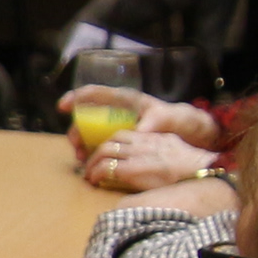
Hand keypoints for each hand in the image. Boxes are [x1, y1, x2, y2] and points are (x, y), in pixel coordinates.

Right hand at [59, 84, 218, 145]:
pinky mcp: (122, 142)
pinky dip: (92, 154)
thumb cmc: (184, 122)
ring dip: (82, 145)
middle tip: (76, 147)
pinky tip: (92, 164)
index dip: (77, 97)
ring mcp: (118, 127)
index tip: (63, 106)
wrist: (195, 137)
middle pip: (87, 116)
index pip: (97, 93)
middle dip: (76, 131)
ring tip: (83, 159)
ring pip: (90, 133)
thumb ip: (157, 122)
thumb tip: (137, 132)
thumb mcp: (174, 119)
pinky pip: (100, 146)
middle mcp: (119, 112)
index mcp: (129, 101)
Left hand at [79, 125, 220, 190]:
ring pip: (105, 151)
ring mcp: (136, 155)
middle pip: (110, 141)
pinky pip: (107, 168)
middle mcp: (141, 142)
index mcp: (151, 137)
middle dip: (96, 152)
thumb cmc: (192, 168)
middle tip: (91, 165)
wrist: (199, 172)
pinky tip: (94, 181)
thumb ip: (161, 149)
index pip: (123, 134)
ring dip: (92, 163)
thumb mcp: (174, 150)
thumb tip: (153, 160)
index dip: (110, 143)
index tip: (105, 154)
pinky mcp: (132, 169)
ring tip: (89, 174)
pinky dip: (96, 174)